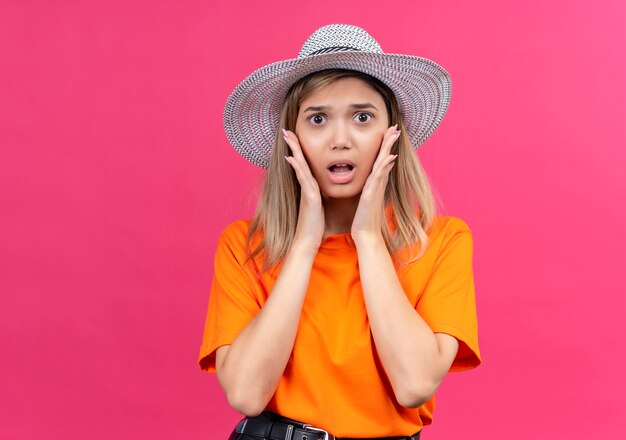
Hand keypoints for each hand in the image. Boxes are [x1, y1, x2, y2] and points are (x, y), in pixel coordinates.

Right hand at [282, 129, 324, 250]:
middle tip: (286, 130)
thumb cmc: (313, 225)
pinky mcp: (309, 197)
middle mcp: (306, 186)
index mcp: (309, 187)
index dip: (299, 150)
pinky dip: (297, 167)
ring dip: (294, 150)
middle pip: (298, 161)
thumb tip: (318, 190)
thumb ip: (316, 196)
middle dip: (293, 145)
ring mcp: (306, 190)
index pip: (303, 164)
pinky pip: (303, 179)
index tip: (294, 137)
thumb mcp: (317, 206)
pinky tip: (291, 158)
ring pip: (299, 166)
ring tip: (288, 136)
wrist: (308, 240)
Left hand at [351, 125, 399, 243]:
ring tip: (394, 135)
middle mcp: (377, 183)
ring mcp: (376, 188)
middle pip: (385, 158)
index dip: (385, 146)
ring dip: (389, 149)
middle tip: (395, 127)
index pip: (381, 159)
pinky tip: (389, 157)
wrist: (366, 233)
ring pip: (384, 164)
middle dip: (390, 142)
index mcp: (374, 182)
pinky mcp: (371, 194)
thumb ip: (370, 187)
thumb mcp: (366, 198)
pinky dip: (384, 166)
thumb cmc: (364, 217)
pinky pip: (379, 177)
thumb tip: (373, 179)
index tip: (389, 132)